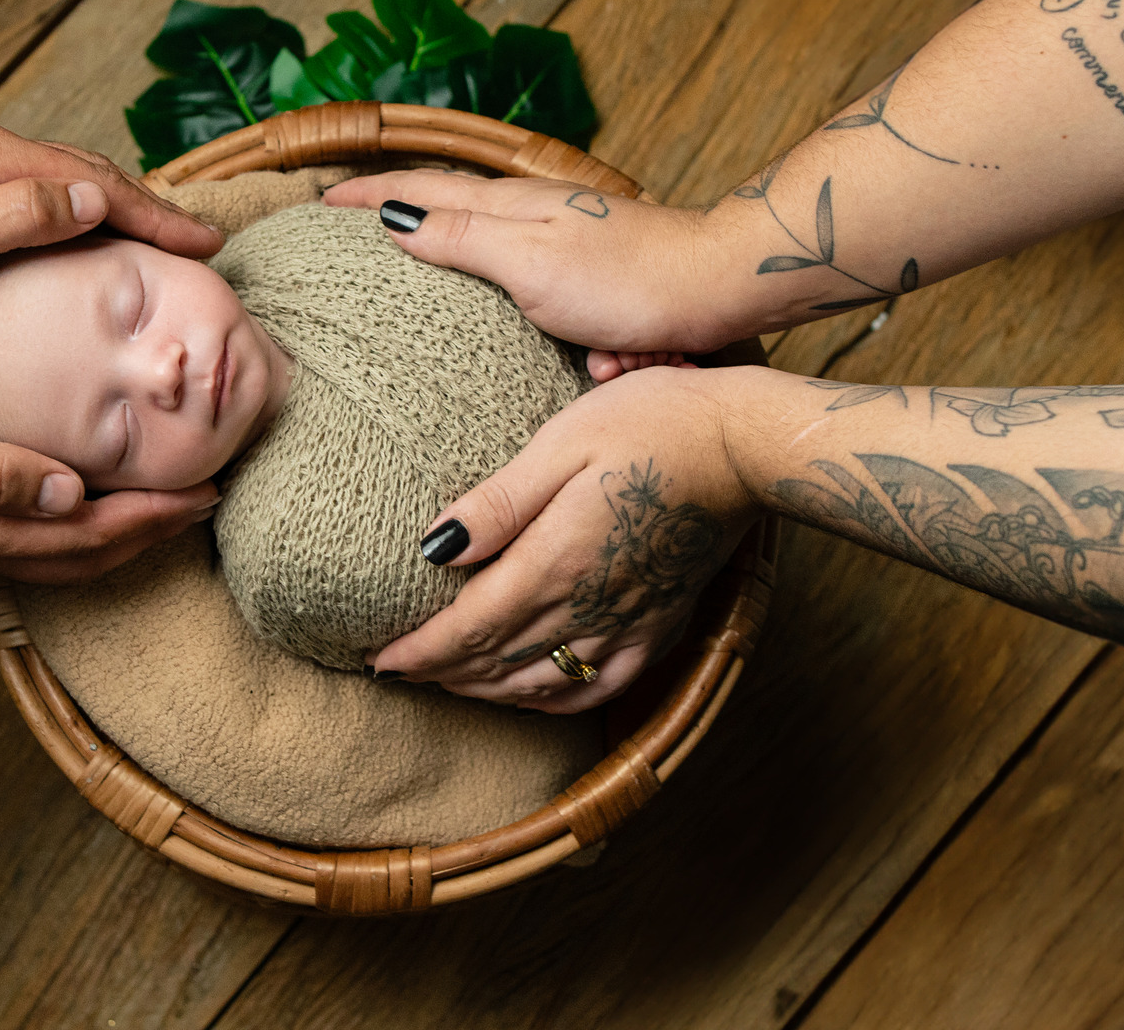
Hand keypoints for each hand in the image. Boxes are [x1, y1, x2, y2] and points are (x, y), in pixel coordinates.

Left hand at [0, 123, 224, 324]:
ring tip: (154, 238)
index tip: (207, 245)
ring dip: (115, 206)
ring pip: (63, 180)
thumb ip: (19, 216)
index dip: (159, 215)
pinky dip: (75, 212)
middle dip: (150, 206)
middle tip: (198, 242)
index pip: (100, 183)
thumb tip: (97, 196)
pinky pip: (34, 194)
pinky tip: (74, 236)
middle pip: (89, 172)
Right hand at [0, 368, 216, 580]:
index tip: (210, 492)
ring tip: (155, 511)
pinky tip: (61, 504)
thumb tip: (67, 493)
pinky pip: (15, 541)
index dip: (154, 517)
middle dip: (149, 535)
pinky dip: (60, 530)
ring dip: (111, 538)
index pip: (87, 531)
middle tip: (206, 504)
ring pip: (50, 554)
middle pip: (80, 555)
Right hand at [323, 169, 743, 354]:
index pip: (420, 191)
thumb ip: (460, 236)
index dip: (368, 195)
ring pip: (497, 259)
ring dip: (465, 268)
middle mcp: (533, 217)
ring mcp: (563, 246)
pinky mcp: (590, 281)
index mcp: (509, 206)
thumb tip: (393, 217)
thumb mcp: (528, 260)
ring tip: (415, 274)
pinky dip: (531, 316)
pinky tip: (521, 331)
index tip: (320, 201)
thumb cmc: (628, 279)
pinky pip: (542, 303)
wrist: (719, 290)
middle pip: (450, 209)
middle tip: (352, 226)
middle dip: (402, 216)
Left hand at [370, 365, 757, 711]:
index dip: (420, 653)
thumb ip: (498, 502)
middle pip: (497, 663)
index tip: (378, 660)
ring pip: (542, 683)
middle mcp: (590, 608)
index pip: (469, 629)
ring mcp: (629, 625)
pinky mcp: (660, 627)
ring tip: (446, 683)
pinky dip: (552, 700)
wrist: (745, 446)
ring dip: (487, 691)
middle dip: (441, 674)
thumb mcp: (562, 441)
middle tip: (397, 672)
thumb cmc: (652, 423)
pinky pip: (600, 689)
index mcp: (557, 562)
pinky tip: (530, 695)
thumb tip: (432, 546)